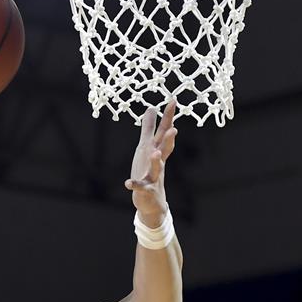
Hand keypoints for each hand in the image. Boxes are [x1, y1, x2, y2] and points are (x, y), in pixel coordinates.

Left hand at [125, 101, 176, 218]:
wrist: (152, 200)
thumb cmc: (148, 170)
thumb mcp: (147, 147)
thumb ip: (148, 128)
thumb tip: (151, 107)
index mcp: (157, 150)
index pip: (164, 132)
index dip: (169, 117)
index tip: (173, 100)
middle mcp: (158, 162)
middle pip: (164, 149)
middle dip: (168, 139)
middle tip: (174, 129)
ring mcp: (153, 176)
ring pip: (157, 168)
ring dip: (156, 161)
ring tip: (155, 153)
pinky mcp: (146, 189)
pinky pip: (140, 187)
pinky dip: (135, 185)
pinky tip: (128, 183)